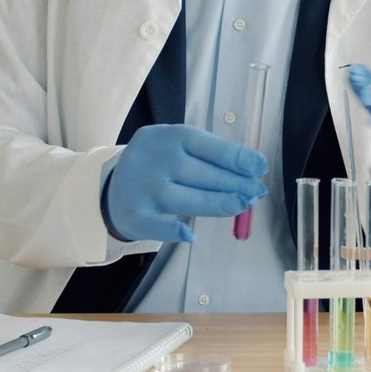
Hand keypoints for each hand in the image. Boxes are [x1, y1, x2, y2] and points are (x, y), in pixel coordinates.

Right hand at [104, 124, 267, 242]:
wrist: (110, 187)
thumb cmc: (157, 164)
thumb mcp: (177, 147)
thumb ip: (209, 155)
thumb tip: (251, 168)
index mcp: (167, 137)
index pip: (208, 147)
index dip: (237, 158)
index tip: (259, 167)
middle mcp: (154, 160)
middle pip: (203, 174)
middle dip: (235, 184)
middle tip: (257, 191)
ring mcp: (143, 189)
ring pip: (187, 200)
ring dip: (219, 204)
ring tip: (243, 205)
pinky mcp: (134, 215)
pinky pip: (157, 226)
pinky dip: (174, 232)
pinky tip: (192, 234)